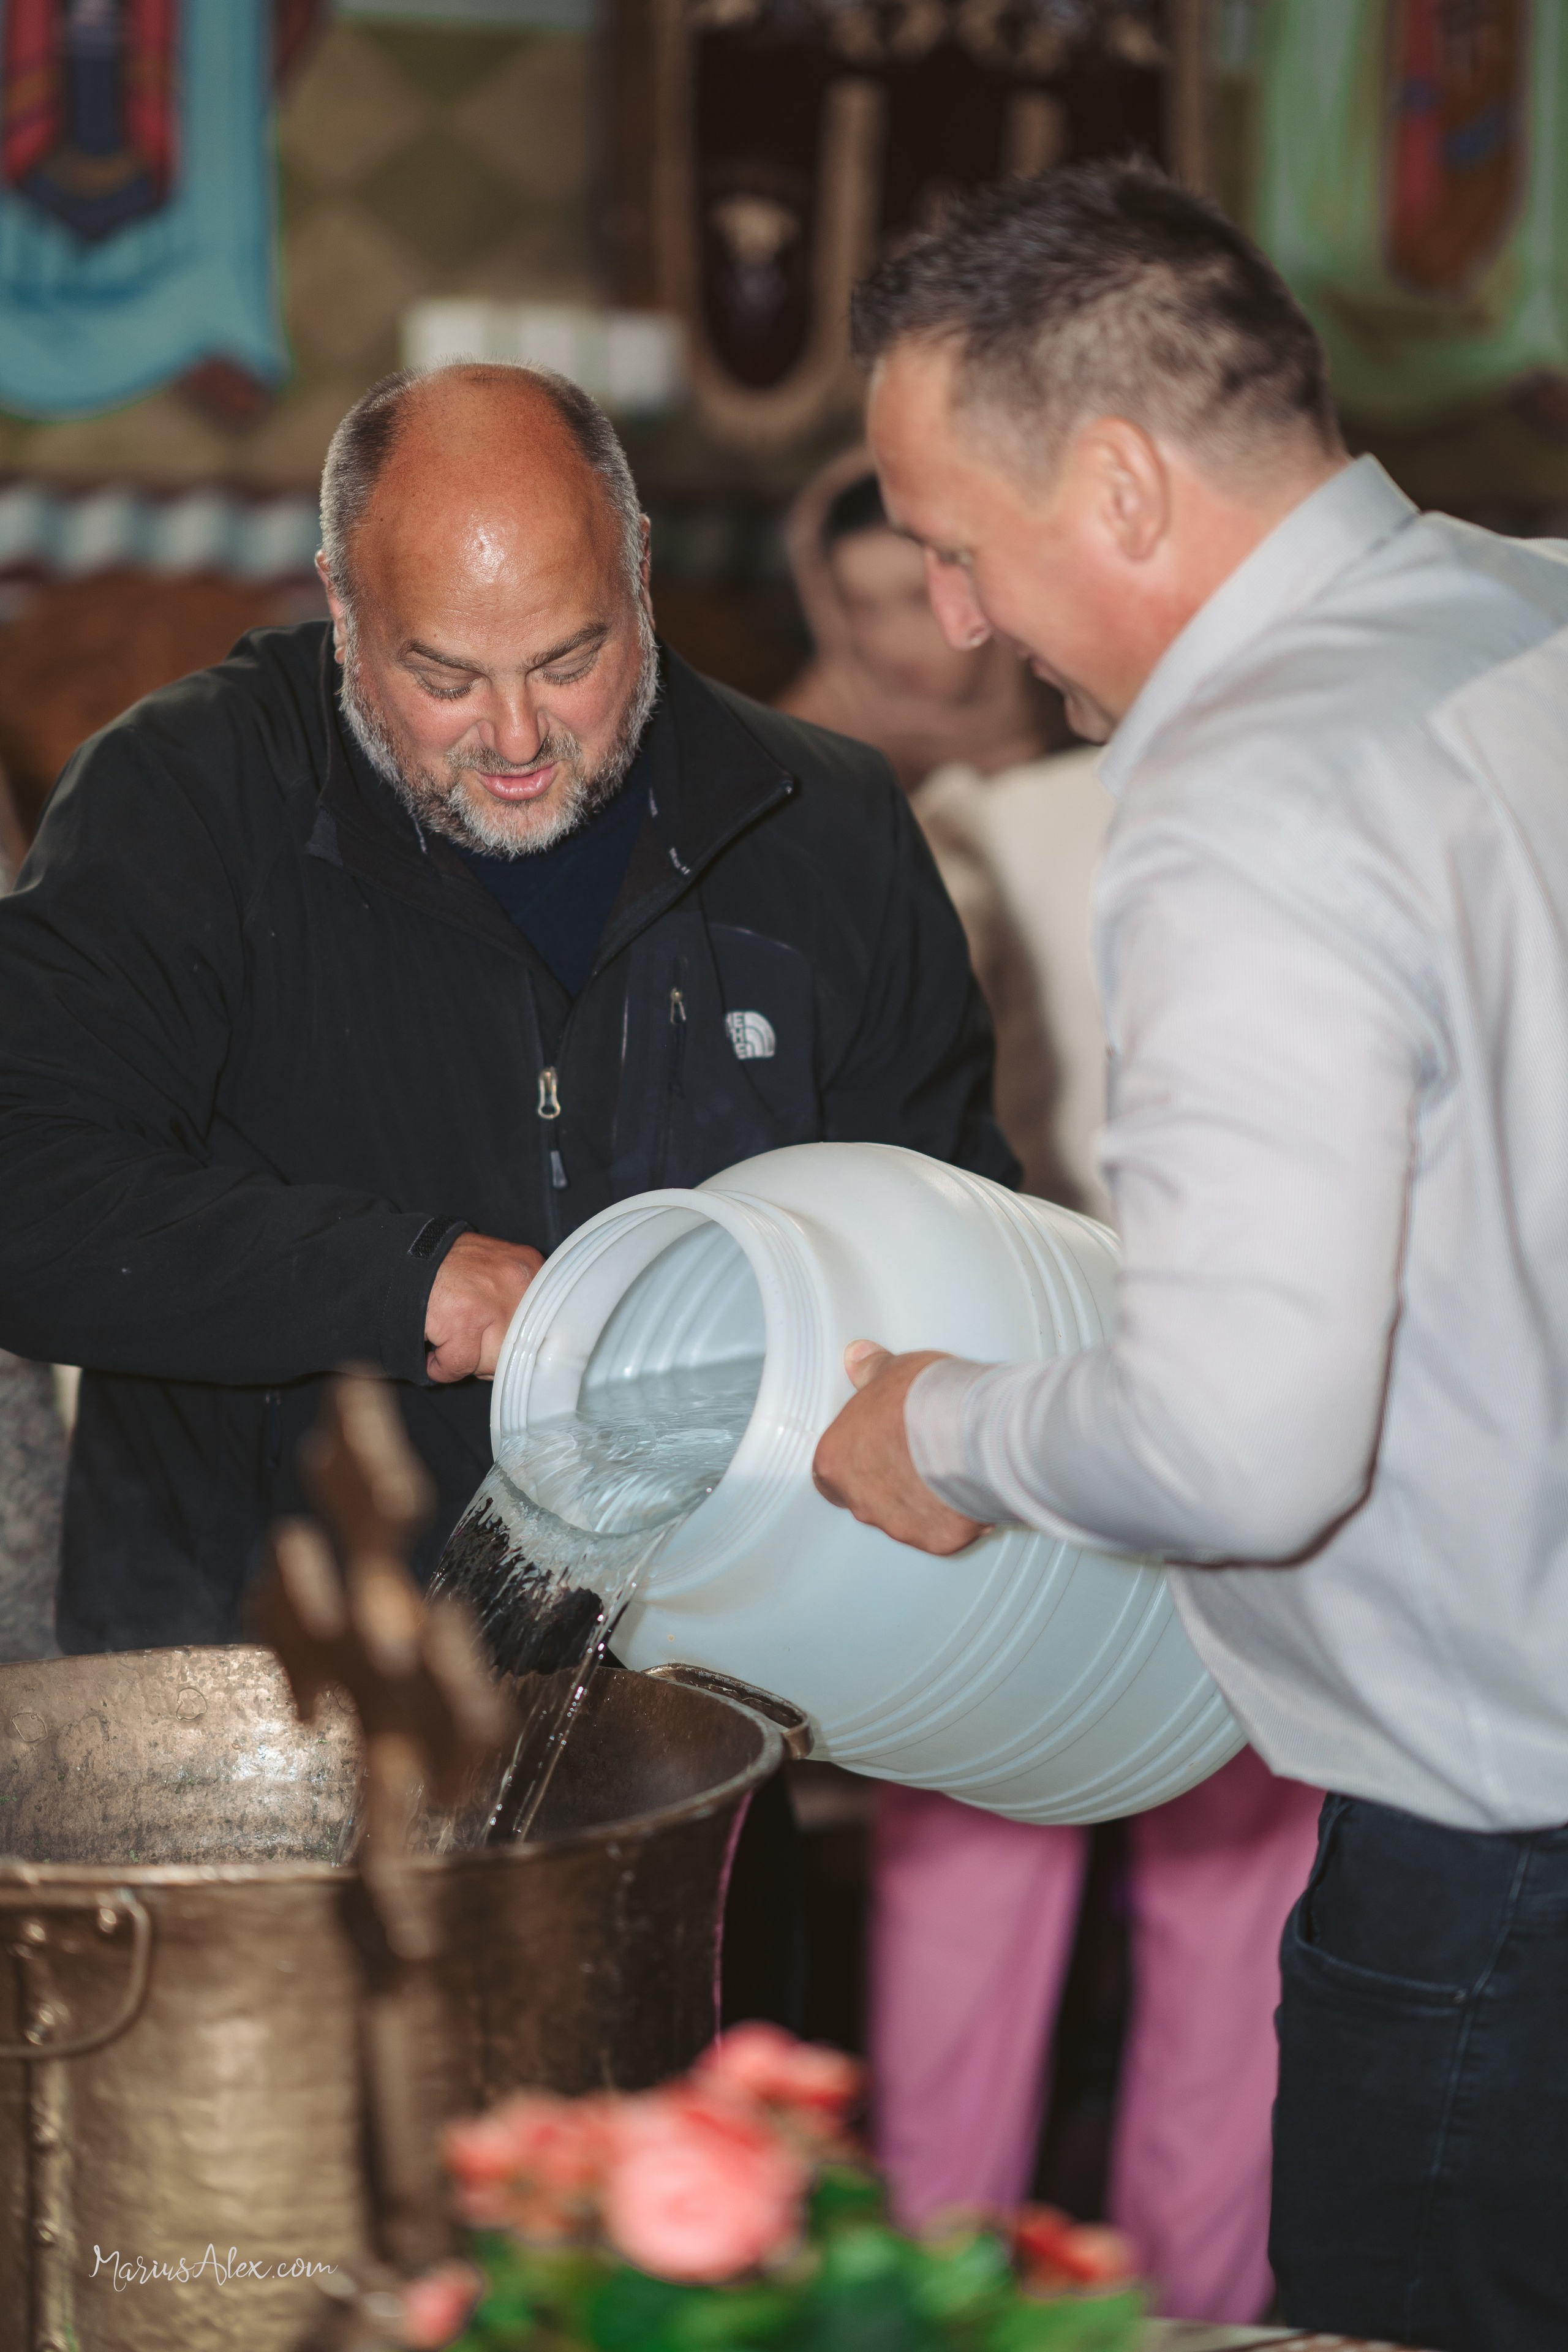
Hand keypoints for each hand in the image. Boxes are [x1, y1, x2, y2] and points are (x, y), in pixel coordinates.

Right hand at [425, 1232, 543, 1382]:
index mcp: (529, 1267)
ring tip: (449, 1343)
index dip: (518, 1345)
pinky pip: (459, 1365)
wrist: (401, 1257)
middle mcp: (517, 1282)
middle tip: (469, 1345)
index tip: (504, 1351)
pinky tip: (434, 1353)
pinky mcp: (463, 1320)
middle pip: (519, 1348)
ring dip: (466, 1362)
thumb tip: (523, 1354)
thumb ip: (514, 1302)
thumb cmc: (446, 1267)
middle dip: (493, 1356)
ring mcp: (491, 1301)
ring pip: (492, 1361)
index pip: (542, 1327)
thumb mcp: (494, 1269)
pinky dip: (442, 1368)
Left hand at [812, 1341, 990, 1554]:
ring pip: (905, 1517)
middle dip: (891, 1479)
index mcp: (836, 1462)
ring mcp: (898, 1525)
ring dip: (921, 1498)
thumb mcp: (891, 1372)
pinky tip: (969, 1488)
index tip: (874, 1447)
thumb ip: (872, 1372)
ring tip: (948, 1467)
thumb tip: (860, 1359)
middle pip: (867, 1498)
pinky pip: (942, 1528)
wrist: (970, 1429)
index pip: (829, 1475)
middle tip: (917, 1452)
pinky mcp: (937, 1539)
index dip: (853, 1462)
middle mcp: (861, 1502)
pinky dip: (954, 1514)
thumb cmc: (925, 1402)